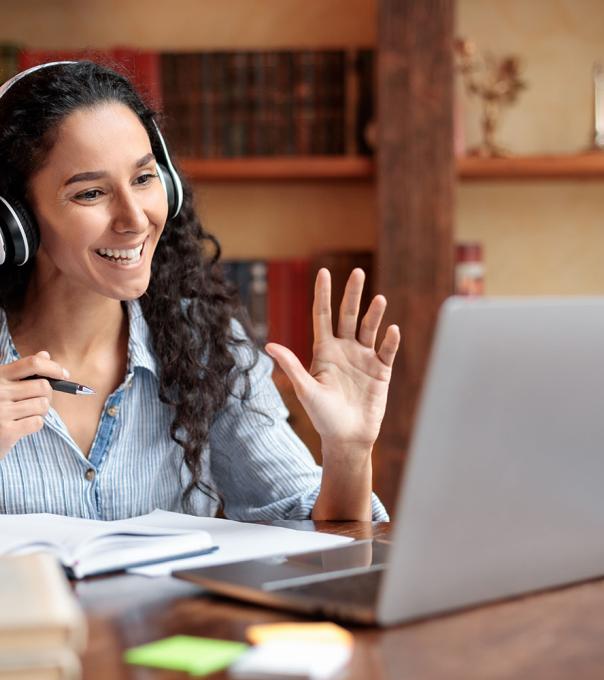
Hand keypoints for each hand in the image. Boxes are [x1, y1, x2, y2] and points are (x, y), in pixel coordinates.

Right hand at [0, 351, 68, 457]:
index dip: (53, 367)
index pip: (32, 363)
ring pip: (42, 405)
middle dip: (47, 395)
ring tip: (25, 415)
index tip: (64, 375)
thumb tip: (44, 354)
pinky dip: (34, 424)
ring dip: (40, 411)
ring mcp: (1, 411)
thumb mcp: (3, 385)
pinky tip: (21, 426)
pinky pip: (37, 422)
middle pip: (43, 386)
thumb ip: (22, 371)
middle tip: (38, 402)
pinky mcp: (6, 431)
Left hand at [265, 268, 399, 453]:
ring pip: (370, 328)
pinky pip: (386, 351)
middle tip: (357, 272)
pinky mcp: (381, 371)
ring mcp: (364, 358)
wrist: (347, 438)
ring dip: (374, 314)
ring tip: (379, 299)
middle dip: (353, 294)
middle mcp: (344, 349)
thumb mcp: (306, 390)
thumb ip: (292, 366)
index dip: (323, 295)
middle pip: (348, 315)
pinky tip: (392, 329)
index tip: (324, 272)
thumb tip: (269, 345)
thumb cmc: (323, 416)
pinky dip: (389, 340)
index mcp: (324, 351)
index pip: (322, 316)